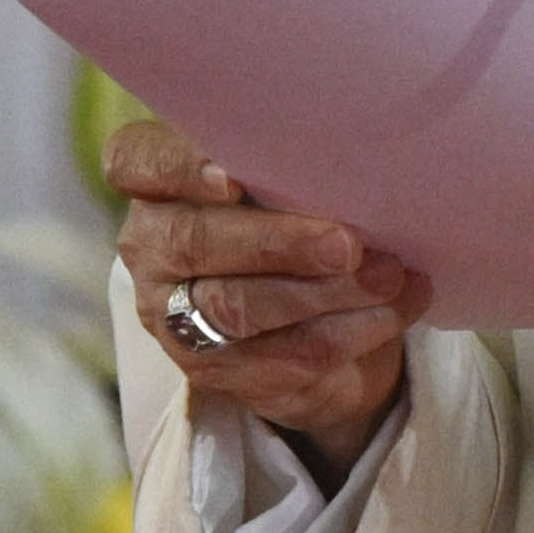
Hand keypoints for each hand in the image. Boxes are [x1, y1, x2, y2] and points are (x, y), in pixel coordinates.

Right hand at [111, 113, 421, 451]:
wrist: (324, 312)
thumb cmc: (308, 215)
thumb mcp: (299, 181)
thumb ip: (304, 168)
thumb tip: (367, 162)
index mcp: (159, 185)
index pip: (136, 162)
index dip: (178, 168)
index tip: (232, 179)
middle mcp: (152, 248)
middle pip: (192, 241)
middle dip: (277, 243)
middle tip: (347, 245)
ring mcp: (174, 314)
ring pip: (235, 307)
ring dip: (323, 293)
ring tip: (388, 276)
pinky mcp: (215, 370)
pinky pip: (282, 355)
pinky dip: (351, 330)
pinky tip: (396, 306)